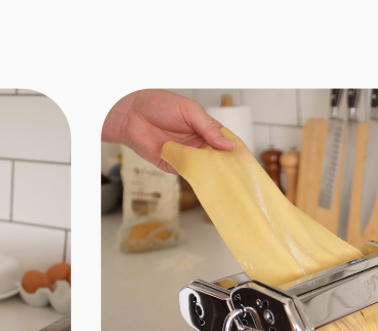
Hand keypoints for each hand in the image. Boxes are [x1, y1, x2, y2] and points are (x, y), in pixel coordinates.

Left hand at [101, 89, 233, 173]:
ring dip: (213, 172)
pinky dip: (197, 176)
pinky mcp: (173, 165)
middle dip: (225, 164)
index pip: (223, 140)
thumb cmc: (159, 105)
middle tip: (239, 173)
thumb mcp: (190, 111)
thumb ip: (208, 128)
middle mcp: (196, 142)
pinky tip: (206, 179)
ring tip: (226, 178)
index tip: (245, 158)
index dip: (234, 148)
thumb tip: (227, 144)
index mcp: (204, 128)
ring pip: (204, 167)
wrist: (132, 114)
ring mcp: (186, 154)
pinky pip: (188, 172)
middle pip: (216, 157)